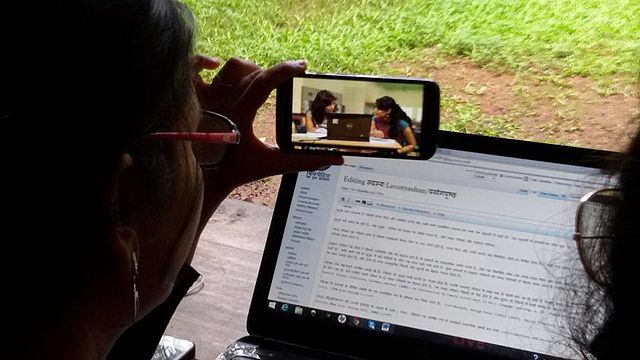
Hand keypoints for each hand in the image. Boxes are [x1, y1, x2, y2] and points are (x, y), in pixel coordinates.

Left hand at [194, 57, 342, 216]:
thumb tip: (335, 160)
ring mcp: (205, 97)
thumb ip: (303, 161)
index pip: (263, 81)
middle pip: (251, 72)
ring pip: (229, 67)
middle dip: (272, 74)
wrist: (202, 179)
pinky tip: (216, 65)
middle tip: (285, 82)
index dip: (284, 70)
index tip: (302, 66)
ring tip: (260, 77)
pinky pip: (193, 69)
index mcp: (239, 114)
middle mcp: (221, 101)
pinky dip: (204, 62)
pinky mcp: (193, 97)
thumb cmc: (234, 171)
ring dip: (249, 68)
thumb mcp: (270, 165)